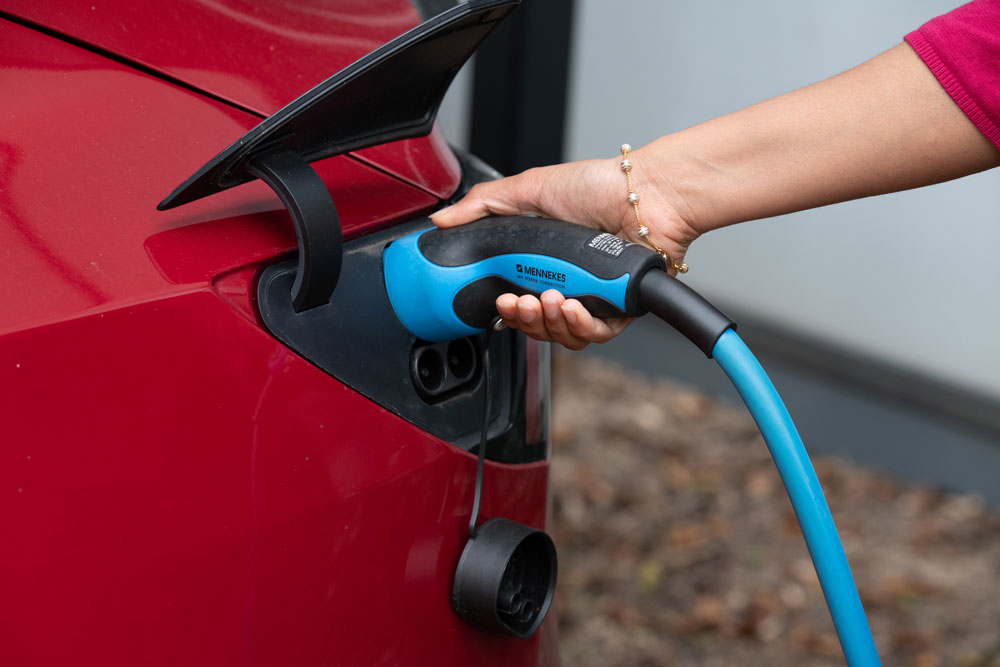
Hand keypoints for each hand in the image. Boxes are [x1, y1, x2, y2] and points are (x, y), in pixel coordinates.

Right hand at [430, 153, 701, 347]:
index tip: (498, 301)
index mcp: (544, 264)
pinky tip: (574, 306)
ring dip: (549, 322)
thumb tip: (442, 220)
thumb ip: (481, 206)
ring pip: (562, 335)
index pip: (517, 302)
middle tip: (518, 301)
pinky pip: (595, 334)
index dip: (505, 310)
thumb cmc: (597, 186)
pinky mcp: (620, 310)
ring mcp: (594, 299)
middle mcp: (568, 284)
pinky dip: (580, 326)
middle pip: (536, 325)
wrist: (644, 194)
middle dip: (523, 319)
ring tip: (549, 298)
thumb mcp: (527, 189)